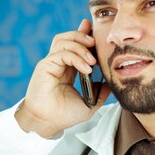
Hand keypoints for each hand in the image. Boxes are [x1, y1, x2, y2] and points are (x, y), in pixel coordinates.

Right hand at [15, 19, 110, 137]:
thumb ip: (99, 94)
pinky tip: (86, 69)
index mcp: (67, 69)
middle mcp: (58, 63)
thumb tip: (110, 85)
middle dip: (83, 35)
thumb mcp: (88, 104)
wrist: (47, 123)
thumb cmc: (63, 115)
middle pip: (68, 37)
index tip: (95, 30)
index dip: (84, 34)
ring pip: (63, 41)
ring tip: (93, 59)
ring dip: (80, 45)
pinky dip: (76, 58)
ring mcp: (50, 63)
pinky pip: (61, 53)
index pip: (74, 44)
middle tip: (95, 42)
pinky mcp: (45, 66)